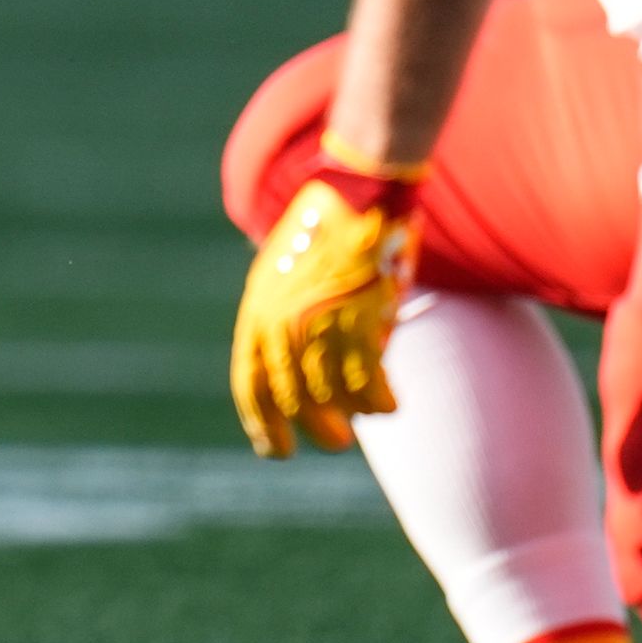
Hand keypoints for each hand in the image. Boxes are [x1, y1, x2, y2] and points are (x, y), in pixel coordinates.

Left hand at [231, 154, 421, 456]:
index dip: (263, 426)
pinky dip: (381, 401)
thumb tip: (291, 366)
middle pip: (293, 401)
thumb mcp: (281, 272)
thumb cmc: (324, 228)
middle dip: (317, 427)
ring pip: (334, 398)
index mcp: (257, 313)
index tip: (276, 451)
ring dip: (353, 416)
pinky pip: (369, 384)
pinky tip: (391, 403)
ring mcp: (320, 327)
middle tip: (335, 440)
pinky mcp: (360, 324)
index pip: (250, 386)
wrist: (357, 191)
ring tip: (369, 416)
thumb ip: (279, 317)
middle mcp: (282, 326)